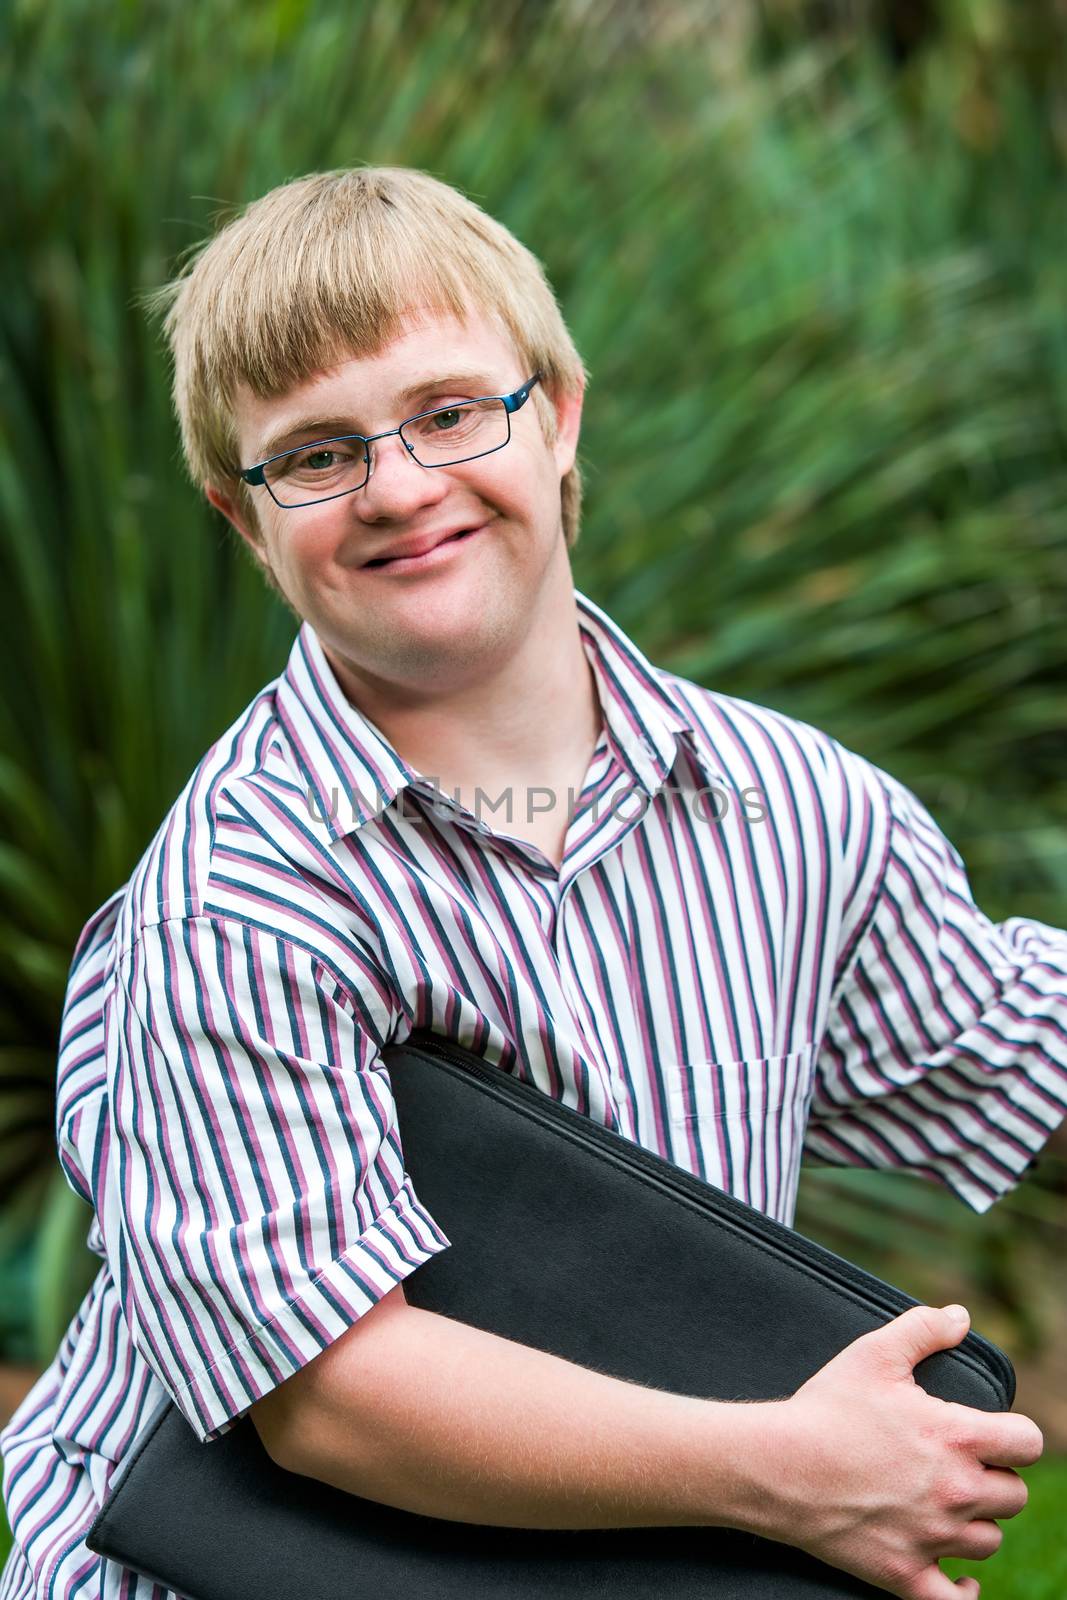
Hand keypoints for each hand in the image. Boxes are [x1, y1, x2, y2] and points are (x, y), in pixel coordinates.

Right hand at [753, 1304, 1042, 1598]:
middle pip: (1014, 1496)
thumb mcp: (872, 1353)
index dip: (1015, 1436)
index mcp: (955, 1438)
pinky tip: (961, 1575)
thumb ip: (923, 1328)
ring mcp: (932, 1538)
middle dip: (993, 1479)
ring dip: (975, 1524)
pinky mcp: (904, 1574)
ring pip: (989, 1541)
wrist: (776, 1466)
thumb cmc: (825, 1407)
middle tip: (959, 1466)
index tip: (995, 1434)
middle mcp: (954, 1492)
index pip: (1028, 1444)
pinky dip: (965, 1590)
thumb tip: (960, 1317)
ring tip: (947, 1505)